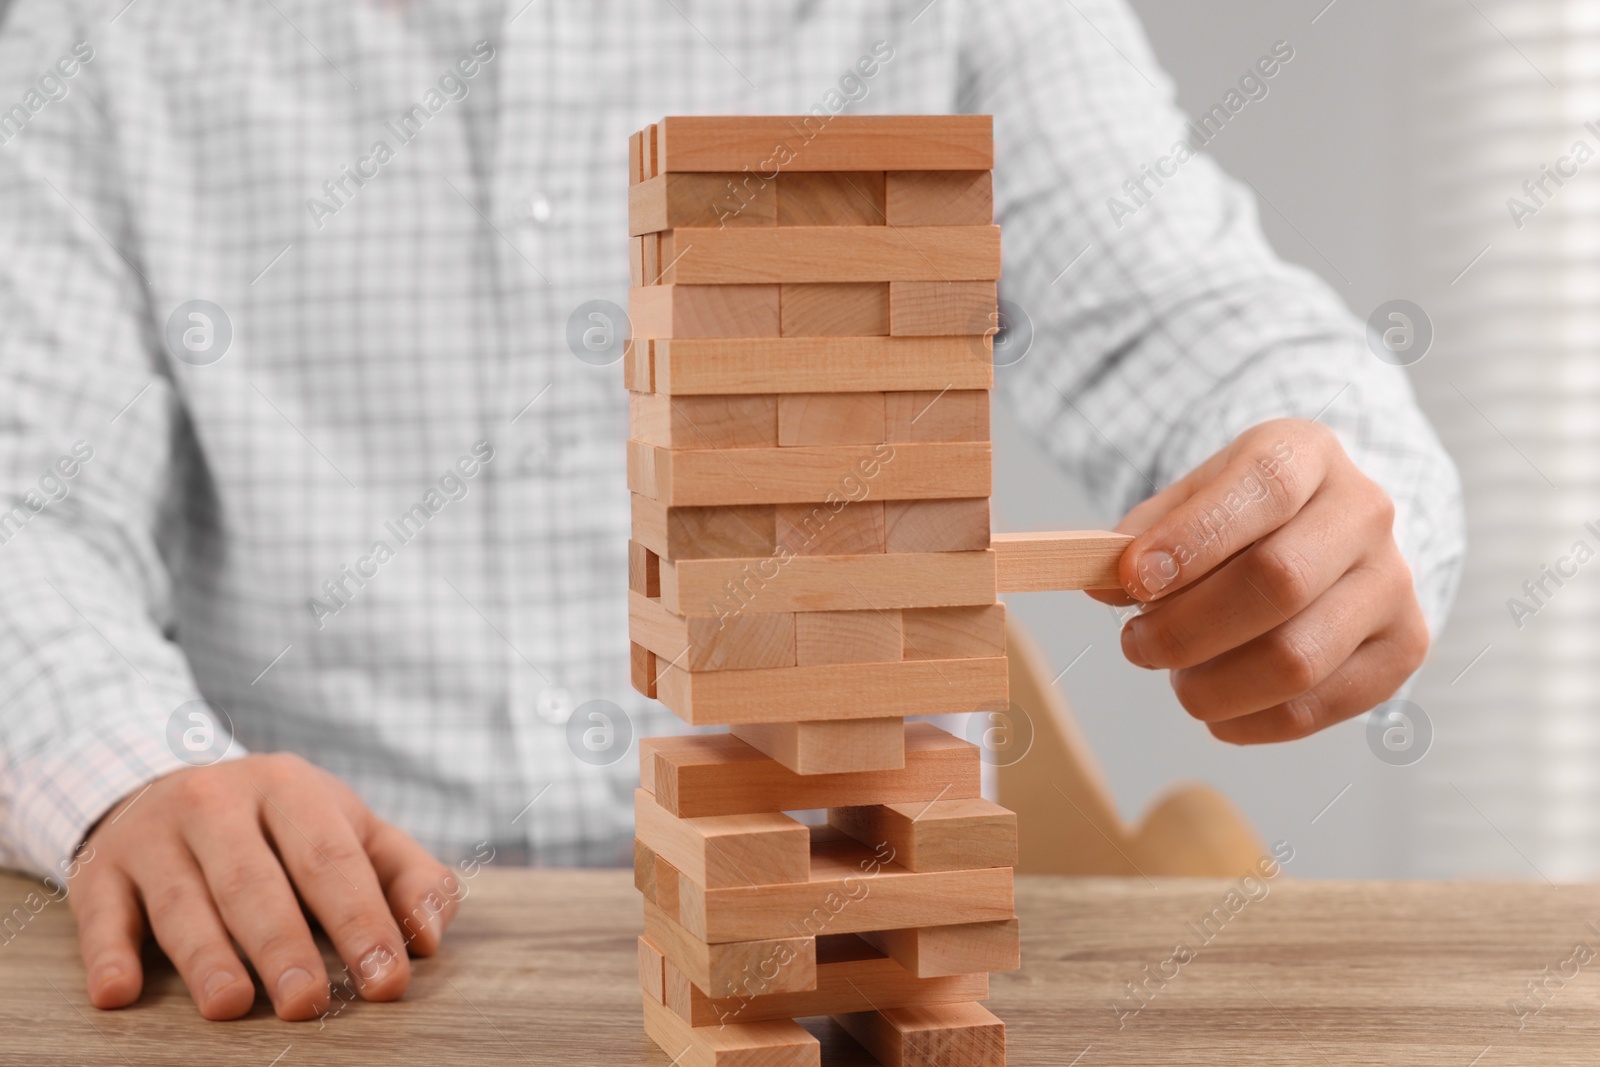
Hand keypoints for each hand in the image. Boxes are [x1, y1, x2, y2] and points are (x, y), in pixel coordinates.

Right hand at [68, 753, 460, 1019]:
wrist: (169, 785)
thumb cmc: (282, 827)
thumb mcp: (350, 829)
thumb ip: (406, 876)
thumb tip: (430, 938)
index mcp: (290, 787)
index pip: (331, 858)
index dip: (361, 920)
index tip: (386, 979)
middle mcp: (218, 801)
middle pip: (254, 881)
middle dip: (283, 944)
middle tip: (308, 1003)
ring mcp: (154, 833)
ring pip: (183, 899)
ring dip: (206, 956)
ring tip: (231, 1005)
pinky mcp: (101, 869)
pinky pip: (102, 912)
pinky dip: (108, 953)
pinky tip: (119, 993)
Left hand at [1089, 418, 1427, 743]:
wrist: (1323, 534)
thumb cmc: (1241, 518)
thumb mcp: (1191, 498)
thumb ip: (1143, 534)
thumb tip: (1106, 584)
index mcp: (1307, 453)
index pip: (1261, 489)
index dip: (1190, 539)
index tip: (1131, 580)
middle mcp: (1365, 512)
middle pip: (1277, 582)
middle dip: (1186, 628)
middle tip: (1138, 644)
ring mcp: (1392, 583)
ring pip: (1296, 659)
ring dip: (1210, 685)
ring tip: (1177, 676)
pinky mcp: (1402, 648)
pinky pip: (1315, 709)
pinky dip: (1246, 721)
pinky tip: (1216, 706)